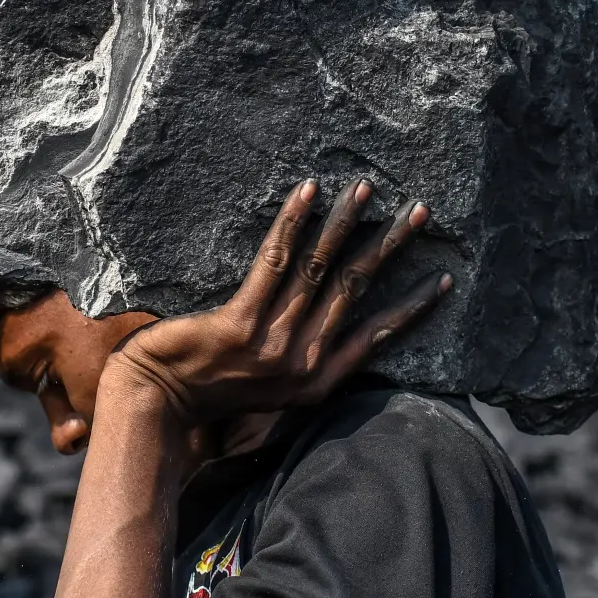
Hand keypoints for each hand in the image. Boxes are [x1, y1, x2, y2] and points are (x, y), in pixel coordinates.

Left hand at [107, 179, 449, 430]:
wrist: (154, 408)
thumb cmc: (204, 393)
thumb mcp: (266, 389)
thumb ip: (296, 360)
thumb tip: (320, 319)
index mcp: (314, 382)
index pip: (378, 337)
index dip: (413, 307)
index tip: (444, 277)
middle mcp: (301, 364)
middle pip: (355, 291)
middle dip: (389, 247)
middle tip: (418, 211)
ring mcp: (271, 345)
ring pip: (319, 270)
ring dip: (345, 224)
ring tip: (365, 189)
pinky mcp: (237, 325)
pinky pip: (273, 261)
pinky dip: (292, 222)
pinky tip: (308, 191)